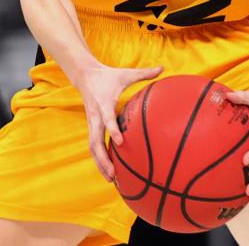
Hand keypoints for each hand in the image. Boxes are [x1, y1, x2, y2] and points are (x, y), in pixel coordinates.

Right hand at [74, 63, 162, 180]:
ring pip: (92, 148)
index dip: (113, 130)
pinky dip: (99, 159)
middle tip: (113, 174)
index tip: (121, 142)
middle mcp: (95, 116)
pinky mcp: (91, 127)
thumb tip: (163, 68)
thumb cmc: (109, 76)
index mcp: (104, 104)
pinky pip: (94, 146)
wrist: (85, 76)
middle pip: (95, 142)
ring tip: (111, 179)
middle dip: (103, 159)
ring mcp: (92, 123)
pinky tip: (109, 171)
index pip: (107, 119)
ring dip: (100, 164)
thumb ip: (144, 73)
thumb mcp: (126, 73)